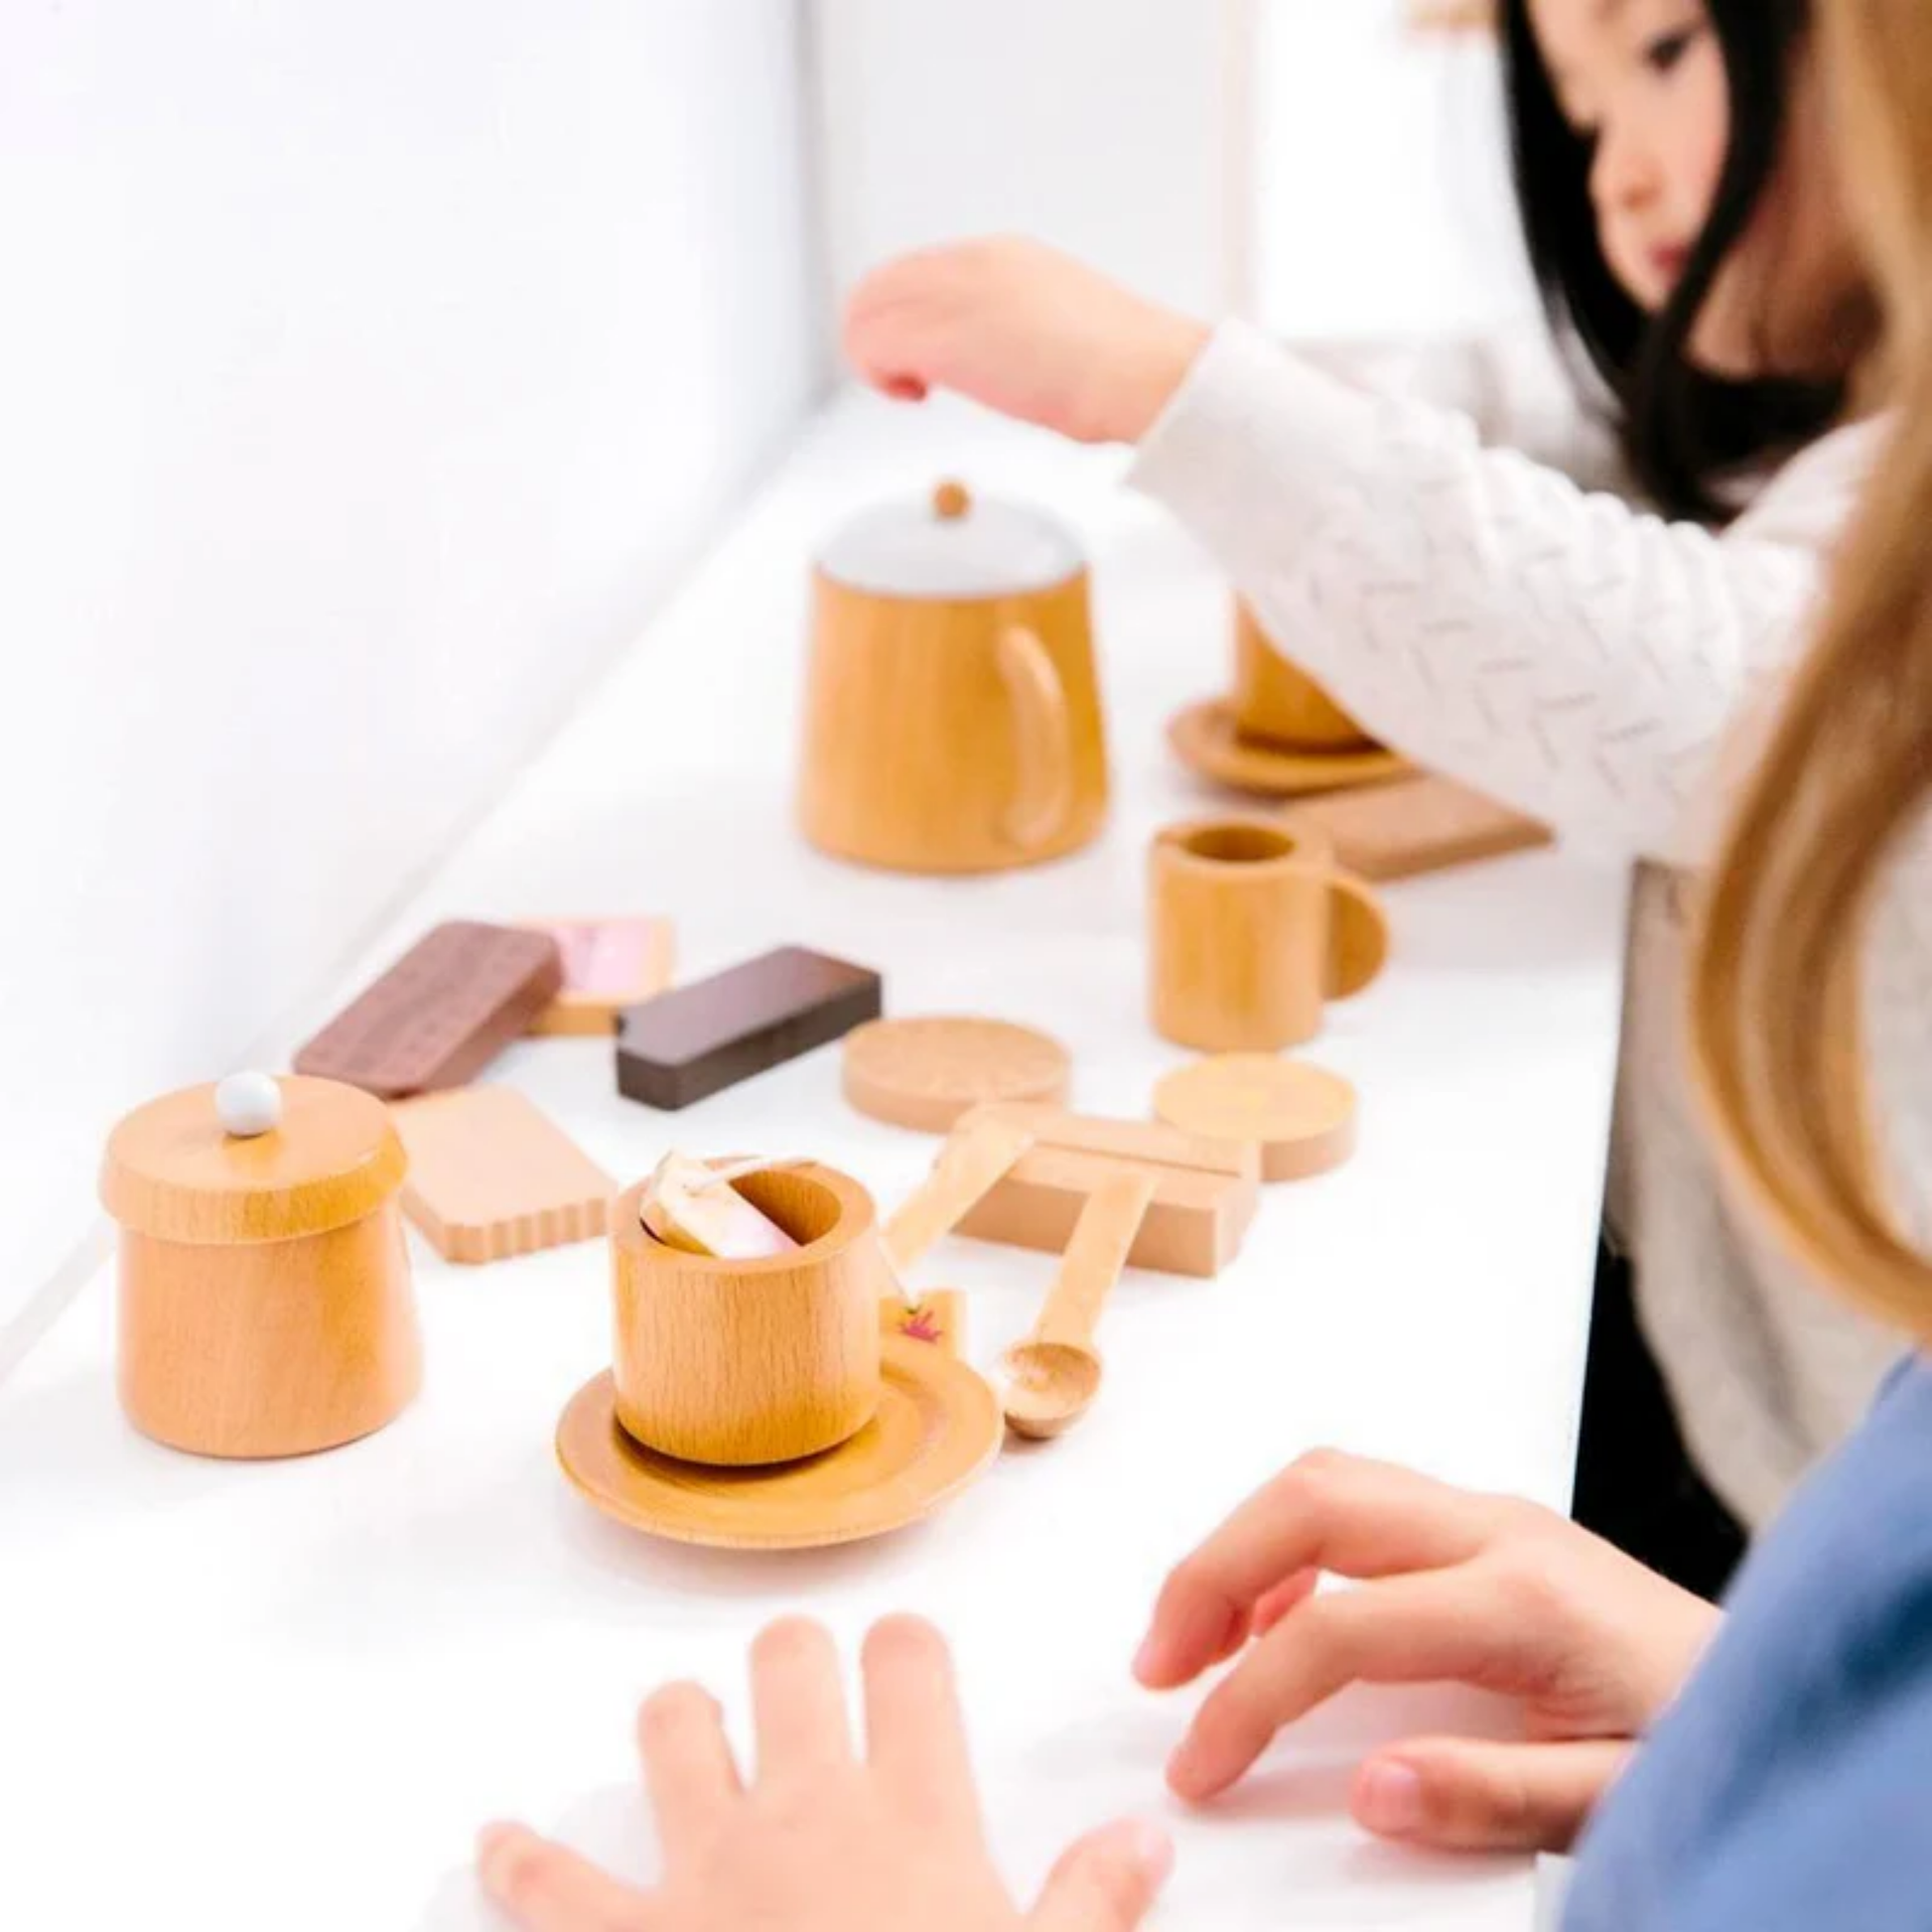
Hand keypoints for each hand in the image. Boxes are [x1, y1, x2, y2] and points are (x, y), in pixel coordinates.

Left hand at [479, 1616, 1172, 1931]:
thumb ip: (1093, 1902)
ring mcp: (707, 1867)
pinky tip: (497, 1845)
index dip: (907, 1647)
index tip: (905, 1656)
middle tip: (803, 1678)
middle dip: (796, 1658)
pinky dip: (522, 1864)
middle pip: (790, 1662)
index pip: (910, 1666)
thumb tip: (1143, 1839)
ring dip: (679, 1722)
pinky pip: (555, 1886)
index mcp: (913, 1813)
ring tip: (688, 1724)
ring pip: (675, 1731)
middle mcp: (805, 1809)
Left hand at [843, 238, 1209, 444]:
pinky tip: (916, 398)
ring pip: (865, 311)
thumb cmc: (1126, 368)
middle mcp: (972, 264)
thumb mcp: (1066, 325)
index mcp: (1005, 256)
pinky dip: (878, 376)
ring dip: (875, 357)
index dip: (908, 317)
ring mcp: (957, 297)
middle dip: (878, 336)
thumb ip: (1023, 327)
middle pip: (880, 285)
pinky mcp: (944, 338)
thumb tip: (1004, 358)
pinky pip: (872, 344)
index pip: (919, 271)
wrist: (1147, 373)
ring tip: (912, 391)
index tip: (928, 359)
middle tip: (906, 379)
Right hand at [1135, 1451, 1721, 1852]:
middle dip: (1211, 1573)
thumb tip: (1370, 1788)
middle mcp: (1499, 1530)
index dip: (1249, 1697)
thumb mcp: (1619, 1801)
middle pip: (1312, 1502)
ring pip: (1326, 1482)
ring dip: (1241, 1546)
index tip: (1203, 1761)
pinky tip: (1275, 1614)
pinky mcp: (1487, 1525)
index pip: (1339, 1628)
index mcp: (1524, 1601)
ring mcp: (1492, 1515)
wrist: (1777, 1693)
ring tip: (1192, 1636)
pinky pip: (1359, 1500)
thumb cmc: (1706, 1741)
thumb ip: (1495, 1797)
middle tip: (1159, 1664)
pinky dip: (1289, 1544)